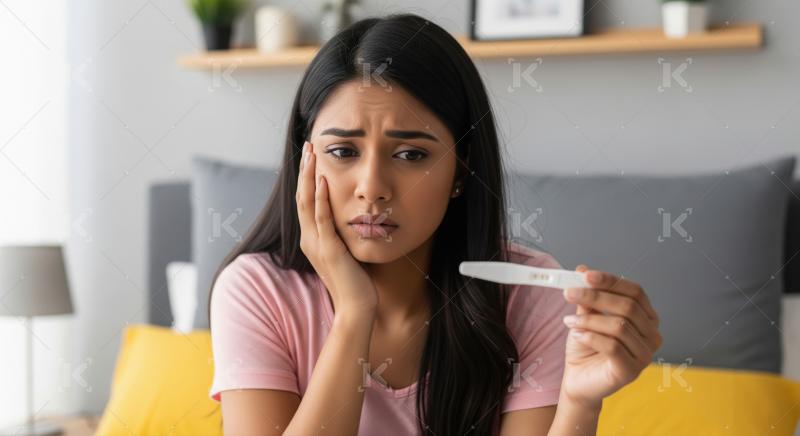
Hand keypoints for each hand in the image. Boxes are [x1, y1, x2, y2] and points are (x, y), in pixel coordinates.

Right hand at [296, 140, 378, 316]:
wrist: (357, 307)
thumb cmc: (356, 281)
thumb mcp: (346, 251)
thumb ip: (342, 234)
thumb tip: (350, 216)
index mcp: (312, 239)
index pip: (305, 202)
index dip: (306, 178)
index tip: (311, 156)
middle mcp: (310, 239)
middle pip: (302, 197)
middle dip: (305, 170)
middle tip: (308, 145)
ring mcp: (317, 244)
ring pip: (308, 203)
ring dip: (309, 176)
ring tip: (311, 154)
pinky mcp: (329, 250)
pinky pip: (322, 219)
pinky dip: (321, 199)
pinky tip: (323, 181)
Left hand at [559, 264, 662, 408]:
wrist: (579, 379)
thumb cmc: (587, 347)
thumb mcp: (586, 316)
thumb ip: (588, 296)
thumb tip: (582, 270)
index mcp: (646, 317)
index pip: (635, 292)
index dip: (611, 281)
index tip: (585, 275)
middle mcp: (652, 335)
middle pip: (628, 306)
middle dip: (595, 297)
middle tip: (569, 293)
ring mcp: (645, 354)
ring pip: (619, 326)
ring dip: (589, 320)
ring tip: (569, 321)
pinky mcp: (632, 371)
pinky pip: (613, 346)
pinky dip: (591, 336)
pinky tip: (577, 334)